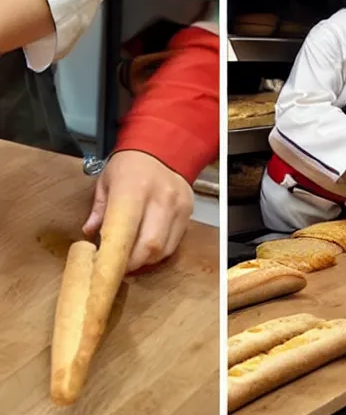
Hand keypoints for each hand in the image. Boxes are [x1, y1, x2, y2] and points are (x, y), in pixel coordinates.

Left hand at [83, 150, 193, 272]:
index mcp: (133, 188)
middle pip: (149, 246)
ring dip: (145, 260)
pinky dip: (158, 252)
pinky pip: (174, 244)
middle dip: (131, 264)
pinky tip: (147, 248)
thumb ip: (100, 208)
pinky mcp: (188, 213)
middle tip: (117, 266)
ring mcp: (177, 207)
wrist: (164, 148)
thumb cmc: (130, 164)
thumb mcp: (107, 180)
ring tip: (132, 258)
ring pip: (163, 250)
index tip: (102, 266)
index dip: (113, 256)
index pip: (124, 232)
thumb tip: (89, 233)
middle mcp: (159, 199)